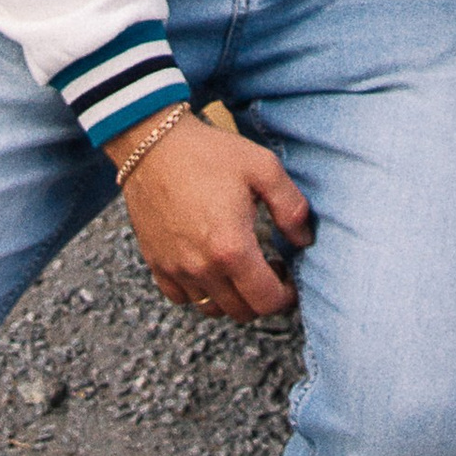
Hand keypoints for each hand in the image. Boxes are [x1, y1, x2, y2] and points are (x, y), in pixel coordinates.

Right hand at [119, 116, 311, 317]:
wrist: (152, 143)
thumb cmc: (209, 152)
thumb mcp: (263, 168)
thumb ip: (292, 207)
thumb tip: (304, 240)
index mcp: (232, 248)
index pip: (267, 301)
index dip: (286, 296)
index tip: (287, 276)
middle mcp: (202, 268)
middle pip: (241, 312)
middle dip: (261, 297)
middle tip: (267, 270)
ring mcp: (176, 268)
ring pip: (212, 308)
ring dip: (231, 297)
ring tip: (238, 268)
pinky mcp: (156, 263)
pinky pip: (181, 297)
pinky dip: (198, 291)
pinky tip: (207, 265)